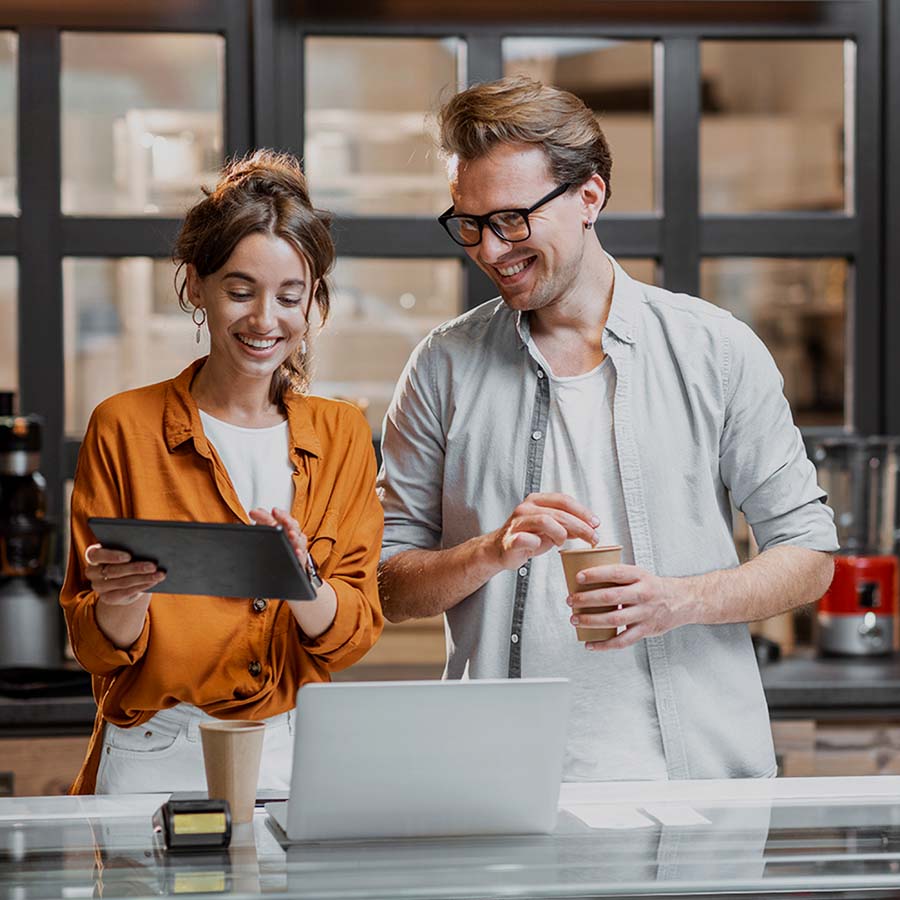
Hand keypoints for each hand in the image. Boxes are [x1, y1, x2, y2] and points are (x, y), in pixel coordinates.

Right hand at [84, 544, 164, 606]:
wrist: (124, 578)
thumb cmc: (126, 557)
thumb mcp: (126, 550)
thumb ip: (131, 546)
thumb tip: (149, 546)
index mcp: (93, 555)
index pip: (96, 555)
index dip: (112, 556)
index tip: (129, 556)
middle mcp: (92, 572)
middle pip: (113, 571)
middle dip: (136, 568)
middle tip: (153, 565)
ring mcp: (98, 586)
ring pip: (122, 582)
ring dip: (143, 578)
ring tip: (159, 574)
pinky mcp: (107, 598)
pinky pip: (126, 592)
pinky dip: (142, 586)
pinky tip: (153, 582)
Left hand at [249, 507, 308, 567]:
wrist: (279, 561)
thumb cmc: (274, 542)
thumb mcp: (267, 528)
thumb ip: (262, 519)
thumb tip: (253, 512)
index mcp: (285, 526)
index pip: (285, 517)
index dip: (281, 514)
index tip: (274, 511)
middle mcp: (293, 535)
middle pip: (294, 527)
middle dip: (289, 523)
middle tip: (284, 520)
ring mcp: (297, 547)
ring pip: (300, 541)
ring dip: (296, 538)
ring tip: (291, 534)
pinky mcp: (298, 561)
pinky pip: (301, 558)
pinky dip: (300, 555)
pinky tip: (297, 552)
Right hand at [491, 493, 599, 570]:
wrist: (500, 550)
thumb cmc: (527, 537)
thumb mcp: (551, 529)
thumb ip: (568, 525)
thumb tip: (590, 527)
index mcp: (537, 501)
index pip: (564, 500)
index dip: (582, 511)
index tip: (596, 523)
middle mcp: (526, 508)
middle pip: (559, 512)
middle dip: (580, 526)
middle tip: (593, 538)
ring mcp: (517, 523)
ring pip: (545, 521)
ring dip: (560, 533)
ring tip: (563, 543)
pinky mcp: (510, 539)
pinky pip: (526, 539)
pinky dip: (537, 544)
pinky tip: (539, 547)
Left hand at [567, 564, 690, 649]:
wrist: (682, 601)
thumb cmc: (653, 586)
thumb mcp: (639, 574)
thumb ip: (617, 577)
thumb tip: (585, 578)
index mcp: (640, 576)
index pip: (615, 573)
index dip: (596, 575)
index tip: (578, 577)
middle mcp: (643, 594)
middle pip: (611, 597)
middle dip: (587, 599)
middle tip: (571, 600)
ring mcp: (645, 613)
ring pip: (614, 619)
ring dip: (591, 621)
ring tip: (575, 620)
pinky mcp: (646, 630)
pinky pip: (623, 641)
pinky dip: (604, 645)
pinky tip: (590, 644)